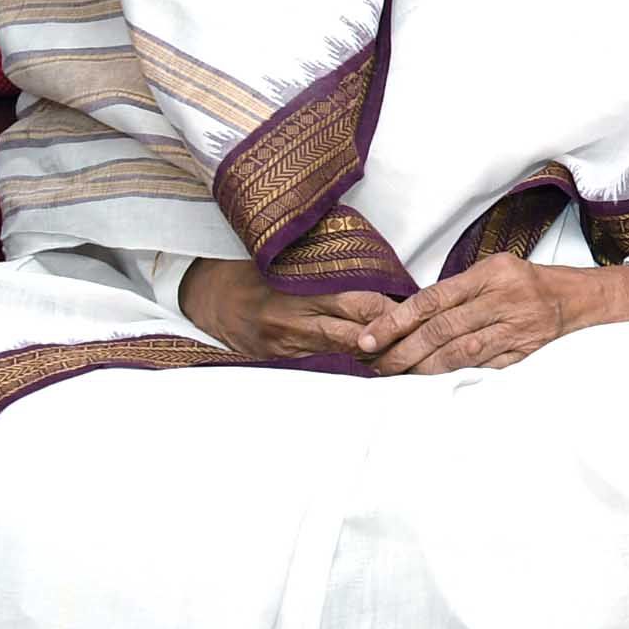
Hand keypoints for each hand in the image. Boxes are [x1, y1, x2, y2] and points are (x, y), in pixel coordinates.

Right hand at [181, 256, 394, 362]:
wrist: (211, 297)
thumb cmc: (260, 271)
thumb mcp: (294, 260)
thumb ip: (332, 268)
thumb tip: (381, 273)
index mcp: (302, 290)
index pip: (360, 304)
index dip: (391, 310)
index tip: (415, 311)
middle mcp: (294, 322)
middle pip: (356, 336)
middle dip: (388, 339)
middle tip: (417, 337)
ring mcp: (286, 347)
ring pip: (342, 358)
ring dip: (373, 357)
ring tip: (403, 354)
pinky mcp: (280, 362)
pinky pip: (322, 368)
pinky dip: (348, 366)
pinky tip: (369, 366)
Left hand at [358, 253, 628, 375]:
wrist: (581, 298)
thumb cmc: (528, 282)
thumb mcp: (494, 270)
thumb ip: (458, 291)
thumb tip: (408, 316)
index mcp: (491, 273)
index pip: (434, 298)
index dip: (398, 319)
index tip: (370, 336)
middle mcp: (505, 298)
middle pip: (443, 328)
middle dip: (403, 349)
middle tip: (377, 363)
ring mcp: (517, 327)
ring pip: (460, 352)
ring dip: (424, 367)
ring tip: (397, 374)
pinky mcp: (526, 351)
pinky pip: (484, 366)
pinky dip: (455, 374)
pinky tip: (432, 379)